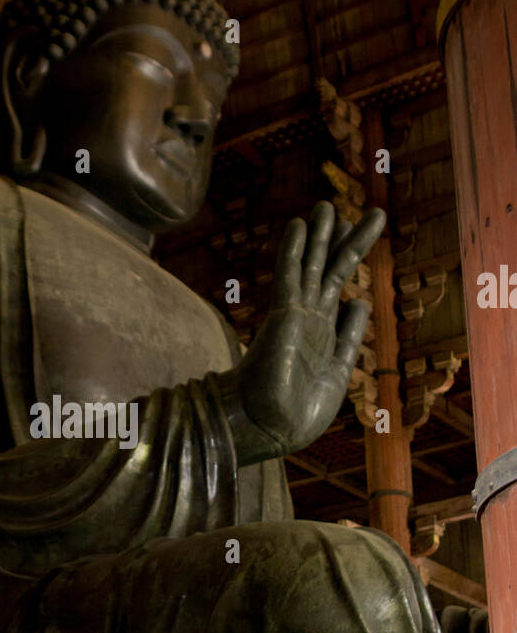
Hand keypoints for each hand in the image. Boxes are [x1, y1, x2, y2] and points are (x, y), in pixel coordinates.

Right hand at [224, 202, 384, 462]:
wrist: (272, 427)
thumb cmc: (300, 411)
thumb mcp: (339, 371)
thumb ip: (349, 336)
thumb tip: (358, 301)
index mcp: (324, 333)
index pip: (337, 287)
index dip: (348, 260)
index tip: (356, 234)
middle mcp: (309, 319)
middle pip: (328, 270)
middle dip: (339, 240)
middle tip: (346, 210)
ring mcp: (296, 315)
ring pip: (312, 266)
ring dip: (320, 235)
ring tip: (327, 205)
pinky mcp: (283, 315)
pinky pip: (290, 275)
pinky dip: (295, 249)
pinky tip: (300, 224)